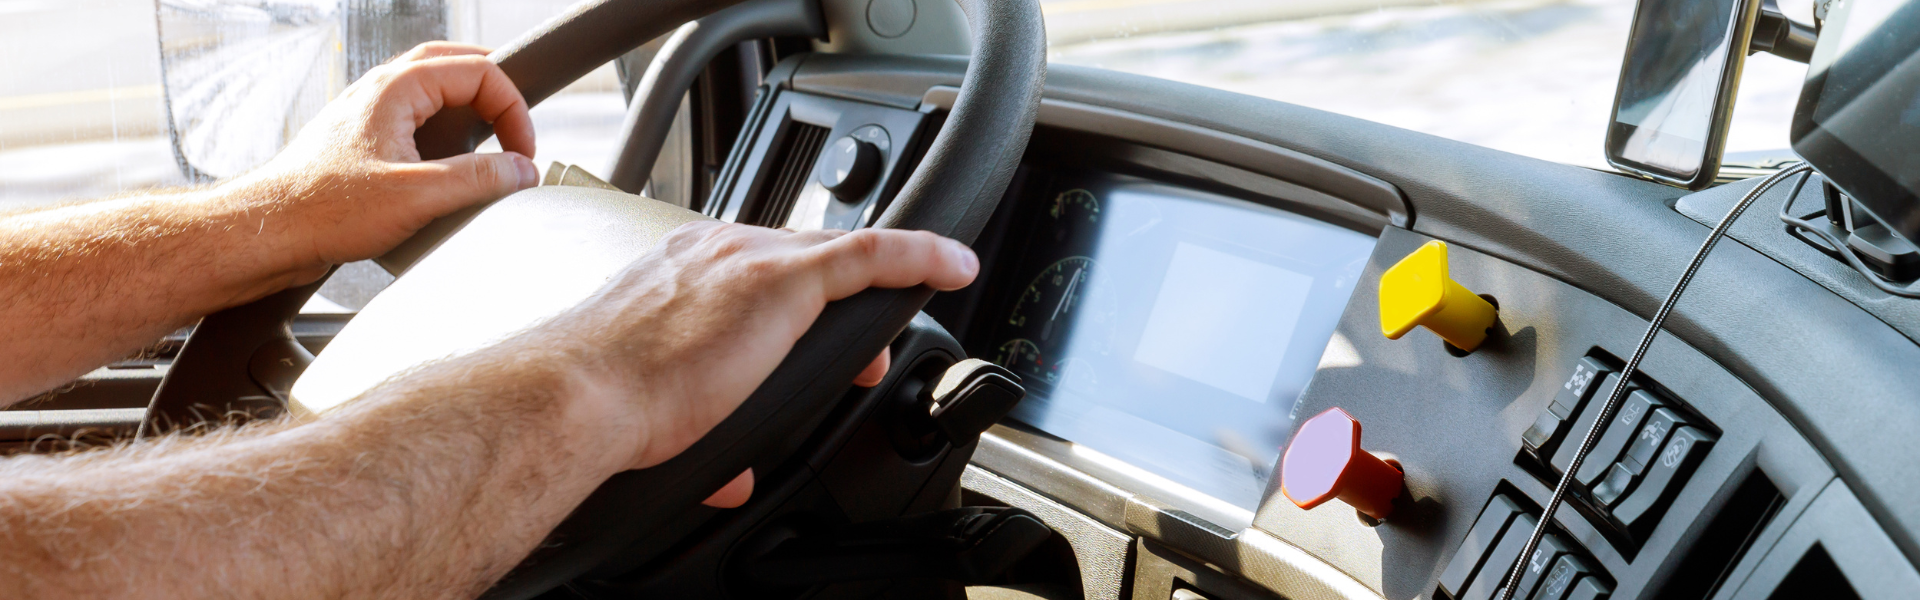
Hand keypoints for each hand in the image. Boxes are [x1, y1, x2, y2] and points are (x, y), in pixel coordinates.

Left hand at [229, 42, 537, 282]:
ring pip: (433, 89)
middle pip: (455, 64)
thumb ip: (477, 179)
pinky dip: (444, 130)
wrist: (268, 233)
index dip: (513, 110)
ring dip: (469, 108)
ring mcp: (370, 114)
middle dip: (496, 94)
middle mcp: (381, 91)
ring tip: (492, 139)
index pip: (479, 72)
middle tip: (517, 129)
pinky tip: (449, 166)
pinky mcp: (363, 142)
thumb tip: (520, 171)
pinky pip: (415, 118)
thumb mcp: (416, 196)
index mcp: (396, 89)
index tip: (522, 153)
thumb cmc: (322, 209)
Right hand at [539, 223, 977, 504]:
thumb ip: (703, 430)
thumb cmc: (601, 403)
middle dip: (833, 307)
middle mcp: (713, 250)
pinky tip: (953, 266)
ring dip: (874, 294)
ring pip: (838, 258)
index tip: (799, 338)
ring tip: (900, 329)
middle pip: (801, 262)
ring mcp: (751, 260)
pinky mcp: (784, 278)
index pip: (753, 271)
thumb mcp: (663, 413)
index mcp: (677, 272)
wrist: (581, 394)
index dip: (791, 305)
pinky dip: (918, 256)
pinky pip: (872, 254)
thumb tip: (730, 474)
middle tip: (858, 358)